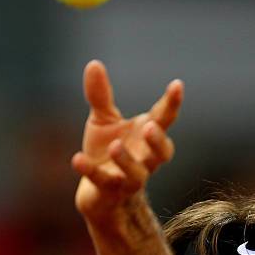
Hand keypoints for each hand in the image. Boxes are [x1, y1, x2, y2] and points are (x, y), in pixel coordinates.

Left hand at [72, 60, 183, 224]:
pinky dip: (90, 171)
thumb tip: (94, 63)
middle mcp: (145, 159)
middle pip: (162, 153)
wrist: (97, 191)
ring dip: (127, 161)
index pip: (165, 119)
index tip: (177, 85)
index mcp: (147, 136)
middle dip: (158, 141)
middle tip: (150, 127)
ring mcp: (129, 178)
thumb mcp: (102, 120)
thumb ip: (100, 96)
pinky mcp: (109, 191)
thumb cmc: (107, 150)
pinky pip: (102, 182)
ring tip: (115, 146)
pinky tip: (77, 159)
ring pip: (137, 174)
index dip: (172, 103)